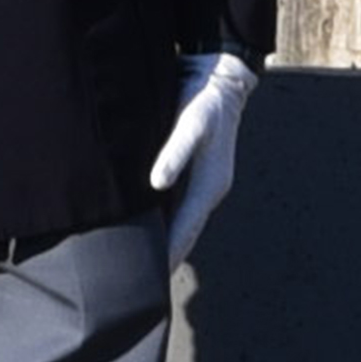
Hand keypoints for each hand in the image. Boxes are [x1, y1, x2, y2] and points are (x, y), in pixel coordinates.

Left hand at [150, 50, 255, 264]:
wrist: (218, 76)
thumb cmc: (206, 100)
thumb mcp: (192, 123)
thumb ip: (175, 152)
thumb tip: (158, 184)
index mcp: (210, 186)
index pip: (185, 231)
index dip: (168, 255)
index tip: (152, 280)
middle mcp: (207, 190)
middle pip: (185, 232)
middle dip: (166, 257)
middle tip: (141, 284)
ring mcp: (201, 183)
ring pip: (180, 220)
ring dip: (164, 240)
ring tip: (141, 265)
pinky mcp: (193, 172)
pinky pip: (177, 205)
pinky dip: (163, 220)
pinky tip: (146, 226)